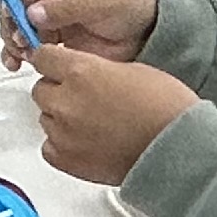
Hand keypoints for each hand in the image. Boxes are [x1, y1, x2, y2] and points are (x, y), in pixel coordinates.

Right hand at [2, 0, 156, 67]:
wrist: (144, 34)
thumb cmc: (129, 4)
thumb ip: (66, 6)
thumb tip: (34, 13)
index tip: (12, 6)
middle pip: (11, 1)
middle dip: (9, 19)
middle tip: (19, 35)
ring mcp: (46, 17)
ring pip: (14, 25)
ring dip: (12, 39)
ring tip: (22, 52)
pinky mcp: (49, 39)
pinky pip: (24, 45)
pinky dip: (17, 54)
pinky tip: (19, 62)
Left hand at [29, 52, 204, 186]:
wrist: (176, 148)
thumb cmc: (165, 109)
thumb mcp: (132, 69)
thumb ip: (96, 68)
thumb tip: (81, 72)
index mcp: (82, 72)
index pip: (43, 57)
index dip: (53, 61)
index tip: (56, 66)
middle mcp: (66, 101)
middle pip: (40, 89)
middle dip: (58, 90)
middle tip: (82, 98)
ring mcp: (63, 132)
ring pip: (45, 118)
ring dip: (61, 117)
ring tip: (91, 123)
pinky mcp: (66, 159)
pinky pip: (50, 147)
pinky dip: (62, 144)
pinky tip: (85, 142)